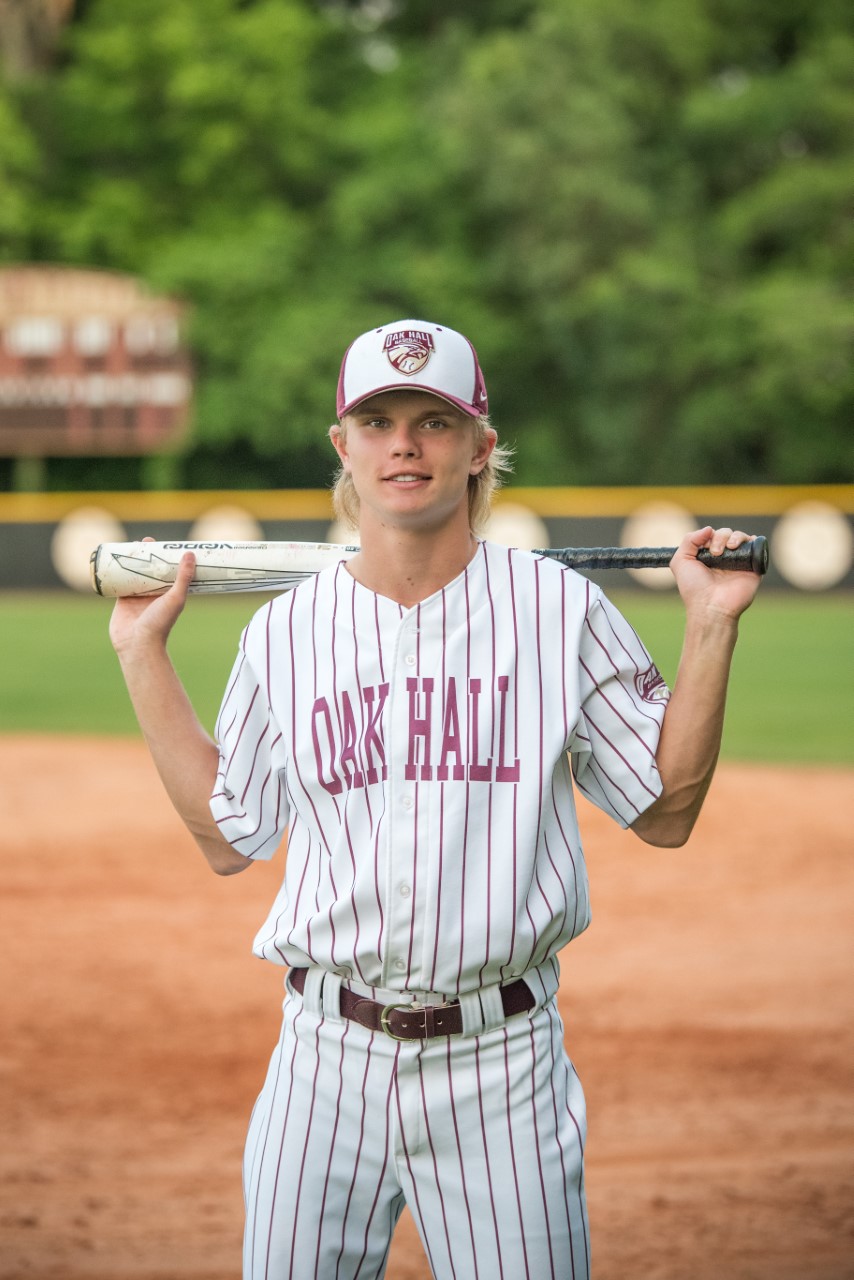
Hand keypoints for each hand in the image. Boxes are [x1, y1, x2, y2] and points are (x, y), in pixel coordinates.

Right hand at [109, 539, 195, 656]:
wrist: (138, 644)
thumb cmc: (160, 624)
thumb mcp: (175, 598)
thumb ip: (183, 577)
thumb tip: (190, 554)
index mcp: (169, 594)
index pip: (170, 571)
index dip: (168, 558)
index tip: (167, 544)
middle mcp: (154, 594)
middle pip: (151, 570)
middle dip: (149, 556)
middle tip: (147, 541)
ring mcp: (137, 596)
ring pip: (135, 574)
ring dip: (132, 561)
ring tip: (131, 546)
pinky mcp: (122, 600)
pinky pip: (119, 582)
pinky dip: (116, 572)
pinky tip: (113, 559)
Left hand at [670, 526, 762, 621]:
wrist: (711, 606)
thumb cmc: (694, 588)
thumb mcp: (680, 561)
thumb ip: (689, 540)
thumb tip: (709, 529)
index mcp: (708, 557)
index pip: (712, 535)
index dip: (709, 536)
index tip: (704, 546)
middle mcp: (724, 558)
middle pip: (727, 533)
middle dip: (720, 537)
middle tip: (715, 552)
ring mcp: (739, 562)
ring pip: (741, 537)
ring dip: (735, 537)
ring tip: (729, 548)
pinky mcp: (753, 567)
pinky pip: (756, 547)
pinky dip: (752, 540)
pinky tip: (743, 545)